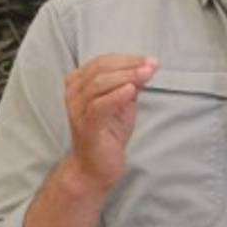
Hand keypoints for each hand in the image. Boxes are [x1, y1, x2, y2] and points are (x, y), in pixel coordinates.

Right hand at [64, 54, 157, 190]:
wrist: (95, 168)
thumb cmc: (107, 134)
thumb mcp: (123, 103)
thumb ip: (130, 85)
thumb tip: (146, 67)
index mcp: (80, 84)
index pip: (103, 62)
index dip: (128, 59)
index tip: (151, 60)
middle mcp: (75, 94)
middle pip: (100, 69)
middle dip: (129, 65)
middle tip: (151, 65)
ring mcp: (78, 110)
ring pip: (99, 84)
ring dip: (126, 76)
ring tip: (145, 74)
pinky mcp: (86, 127)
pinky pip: (99, 106)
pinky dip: (116, 95)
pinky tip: (132, 90)